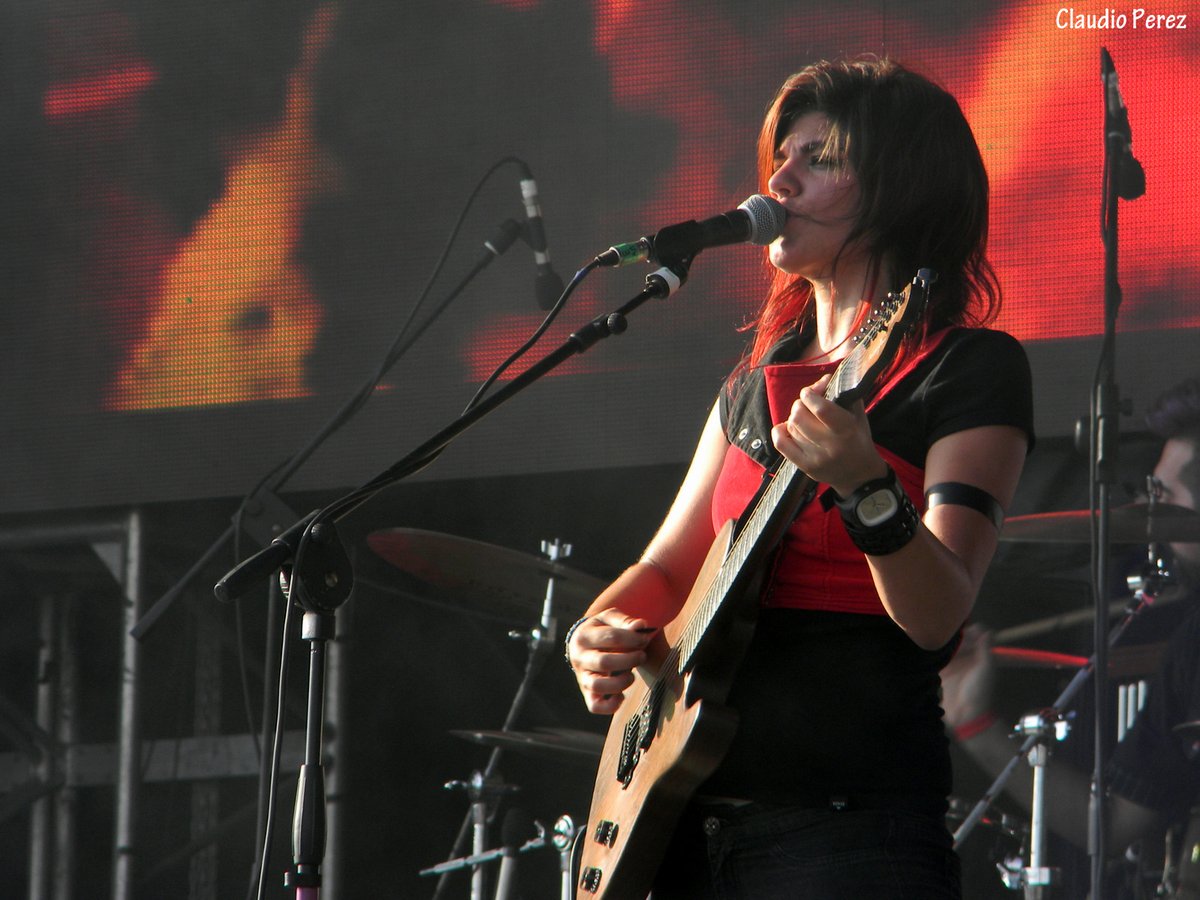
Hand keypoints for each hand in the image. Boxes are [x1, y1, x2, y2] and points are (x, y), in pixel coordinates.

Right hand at [567, 608, 657, 714]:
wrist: (581, 644)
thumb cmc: (601, 630)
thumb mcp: (609, 619)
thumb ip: (625, 621)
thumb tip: (641, 625)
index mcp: (584, 636)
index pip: (611, 637)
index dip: (633, 638)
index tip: (645, 638)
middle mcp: (579, 658)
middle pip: (604, 662)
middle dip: (630, 660)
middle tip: (642, 656)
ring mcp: (582, 677)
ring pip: (598, 686)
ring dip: (620, 683)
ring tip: (631, 675)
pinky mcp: (587, 693)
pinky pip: (595, 706)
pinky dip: (611, 705)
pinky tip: (622, 696)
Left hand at [770, 374, 887, 496]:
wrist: (860, 476)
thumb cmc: (859, 440)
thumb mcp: (858, 416)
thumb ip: (843, 395)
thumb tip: (824, 378)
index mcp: (846, 429)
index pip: (820, 408)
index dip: (810, 395)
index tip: (811, 392)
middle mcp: (830, 445)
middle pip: (799, 417)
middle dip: (800, 405)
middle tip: (806, 406)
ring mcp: (815, 458)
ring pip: (791, 428)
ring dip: (793, 418)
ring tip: (803, 419)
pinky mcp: (805, 467)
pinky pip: (781, 444)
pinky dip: (779, 431)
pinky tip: (787, 428)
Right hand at [940, 623, 996, 729]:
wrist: (967, 716)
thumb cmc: (980, 692)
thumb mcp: (985, 669)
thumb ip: (984, 650)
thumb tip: (986, 630)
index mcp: (978, 656)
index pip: (973, 635)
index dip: (968, 628)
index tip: (961, 626)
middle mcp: (966, 657)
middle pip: (959, 638)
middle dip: (953, 632)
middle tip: (944, 628)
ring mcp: (954, 664)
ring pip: (947, 646)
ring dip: (942, 640)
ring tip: (935, 635)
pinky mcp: (943, 672)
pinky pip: (937, 657)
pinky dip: (934, 651)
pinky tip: (929, 647)